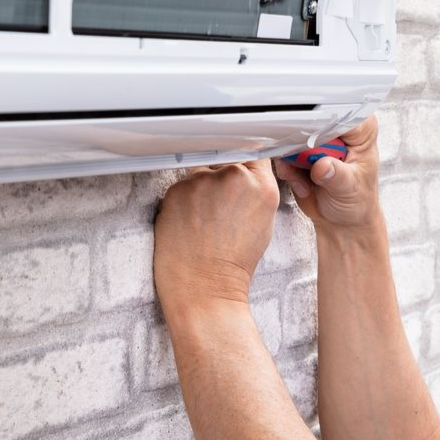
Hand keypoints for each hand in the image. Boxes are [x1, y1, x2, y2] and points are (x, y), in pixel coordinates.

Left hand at [153, 160, 280, 309]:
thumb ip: (255, 190)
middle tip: (218, 208)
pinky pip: (181, 185)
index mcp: (262, 187)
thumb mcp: (262, 222)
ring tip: (204, 220)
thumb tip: (244, 171)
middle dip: (220, 177)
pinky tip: (189, 222)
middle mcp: (233, 178)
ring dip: (200, 188)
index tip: (238, 170)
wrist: (204, 286)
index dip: (244, 162)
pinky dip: (183, 199)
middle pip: (224, 160)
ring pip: (200, 172)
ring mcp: (202, 181)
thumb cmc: (233, 263)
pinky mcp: (176, 189)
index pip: (253, 152)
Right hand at [272, 117, 382, 239]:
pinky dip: (288, 171)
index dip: (324, 121)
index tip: (313, 138)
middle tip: (308, 164)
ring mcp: (316, 142)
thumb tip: (323, 165)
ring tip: (307, 181)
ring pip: (291, 137)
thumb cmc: (358, 202)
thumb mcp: (351, 189)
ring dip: (293, 161)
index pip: (341, 112)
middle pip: (311, 120)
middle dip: (303, 145)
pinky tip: (303, 185)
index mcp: (359, 132)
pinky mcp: (299, 153)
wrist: (342, 221)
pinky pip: (282, 154)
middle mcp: (337, 132)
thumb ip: (337, 176)